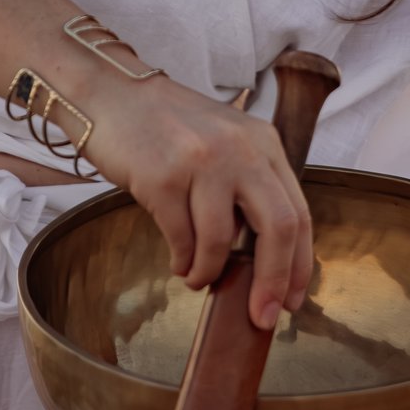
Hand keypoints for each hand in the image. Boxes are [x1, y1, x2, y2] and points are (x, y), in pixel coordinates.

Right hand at [77, 72, 314, 328]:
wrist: (112, 94)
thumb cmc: (169, 128)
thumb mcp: (225, 143)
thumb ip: (248, 188)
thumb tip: (265, 263)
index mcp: (264, 143)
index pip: (297, 212)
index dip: (297, 264)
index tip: (290, 301)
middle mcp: (239, 149)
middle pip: (276, 227)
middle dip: (272, 281)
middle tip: (260, 316)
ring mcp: (200, 161)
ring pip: (221, 241)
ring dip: (209, 272)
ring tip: (196, 277)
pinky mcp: (161, 177)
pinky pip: (180, 238)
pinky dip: (182, 260)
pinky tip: (178, 261)